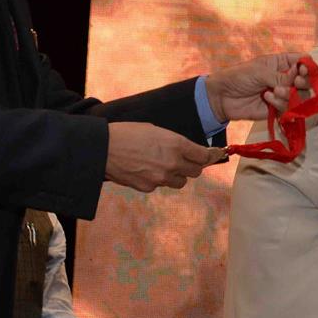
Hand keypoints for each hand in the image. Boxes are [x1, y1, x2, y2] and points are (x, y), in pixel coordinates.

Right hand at [105, 122, 221, 191]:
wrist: (102, 148)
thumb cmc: (128, 133)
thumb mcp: (157, 131)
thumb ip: (176, 143)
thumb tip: (189, 151)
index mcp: (176, 144)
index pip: (204, 156)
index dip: (211, 156)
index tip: (215, 155)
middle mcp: (173, 163)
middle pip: (196, 171)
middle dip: (192, 165)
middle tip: (185, 159)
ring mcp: (161, 177)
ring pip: (180, 181)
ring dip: (177, 174)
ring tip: (162, 164)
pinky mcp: (148, 187)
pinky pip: (161, 185)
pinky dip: (158, 179)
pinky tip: (146, 169)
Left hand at [205, 53, 309, 121]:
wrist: (222, 97)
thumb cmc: (239, 77)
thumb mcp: (260, 72)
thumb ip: (281, 77)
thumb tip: (300, 79)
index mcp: (281, 63)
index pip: (303, 62)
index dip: (307, 66)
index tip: (303, 70)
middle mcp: (285, 78)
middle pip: (306, 80)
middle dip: (303, 82)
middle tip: (296, 83)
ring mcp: (282, 94)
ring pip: (300, 96)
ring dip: (289, 94)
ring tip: (275, 91)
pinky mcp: (278, 108)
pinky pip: (289, 108)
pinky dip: (280, 103)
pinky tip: (267, 99)